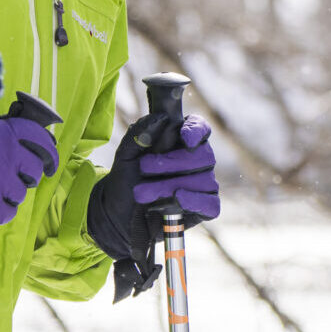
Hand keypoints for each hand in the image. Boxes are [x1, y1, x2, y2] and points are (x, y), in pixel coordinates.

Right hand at [0, 114, 58, 225]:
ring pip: (20, 194)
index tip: (49, 160)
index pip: (40, 140)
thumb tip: (18, 143)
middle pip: (33, 171)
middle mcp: (6, 157)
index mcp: (4, 134)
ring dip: (9, 194)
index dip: (48, 151)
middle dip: (25, 176)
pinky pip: (6, 213)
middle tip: (10, 176)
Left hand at [88, 113, 220, 264]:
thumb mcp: (126, 155)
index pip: (200, 128)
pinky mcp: (204, 210)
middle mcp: (198, 162)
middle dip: (173, 161)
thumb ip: (140, 133)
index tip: (184, 137)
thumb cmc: (127, 180)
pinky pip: (211, 204)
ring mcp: (203, 186)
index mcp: (182, 143)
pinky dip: (194, 200)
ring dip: (170, 185)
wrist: (119, 214)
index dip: (196, 130)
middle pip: (204, 155)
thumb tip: (161, 117)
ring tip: (143, 193)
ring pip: (204, 180)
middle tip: (145, 167)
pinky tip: (177, 198)